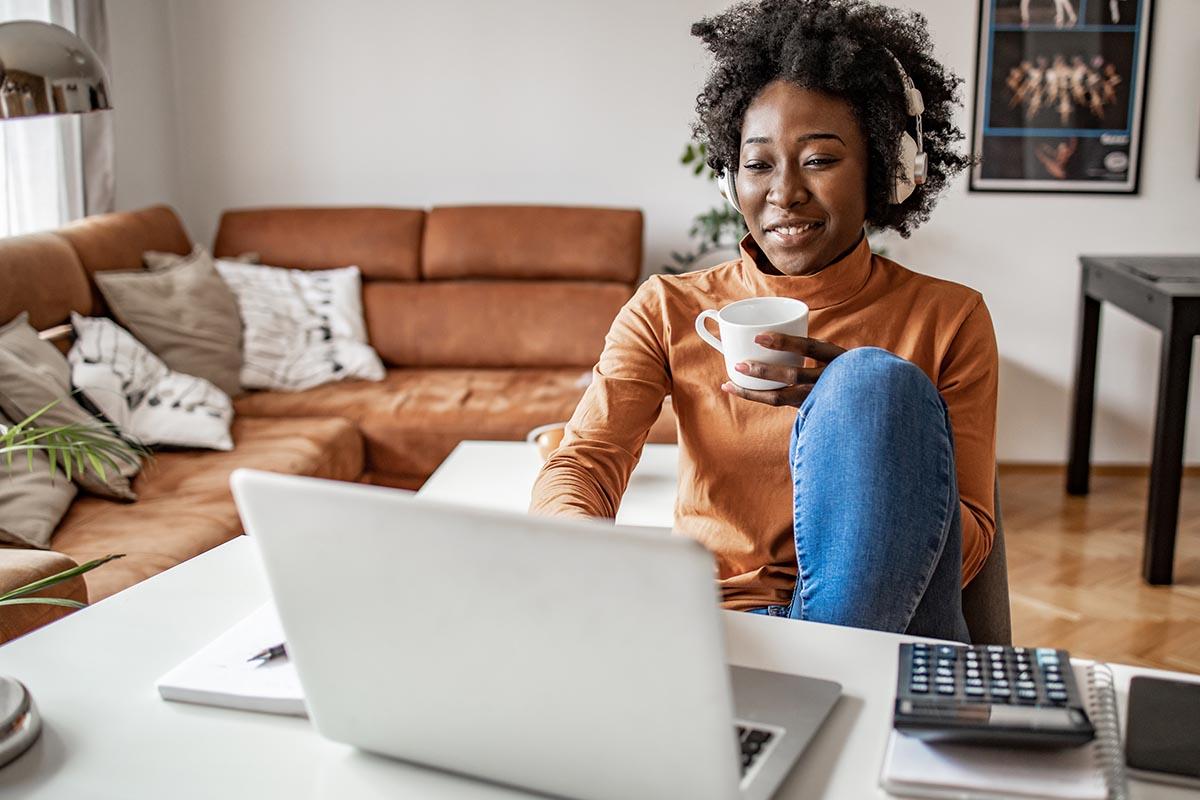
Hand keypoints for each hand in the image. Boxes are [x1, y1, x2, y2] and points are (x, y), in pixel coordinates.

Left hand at [720, 333, 846, 407]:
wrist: (868, 401)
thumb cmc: (844, 370)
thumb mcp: (833, 354)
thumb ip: (809, 348)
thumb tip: (768, 336)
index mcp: (835, 357)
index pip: (809, 347)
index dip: (783, 342)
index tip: (758, 336)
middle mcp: (828, 380)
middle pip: (792, 376)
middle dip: (763, 371)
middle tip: (740, 365)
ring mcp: (819, 399)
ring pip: (781, 398)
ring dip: (753, 392)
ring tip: (730, 384)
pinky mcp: (809, 410)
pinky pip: (780, 403)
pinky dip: (760, 397)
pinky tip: (743, 391)